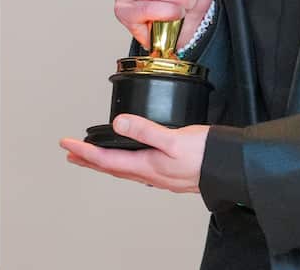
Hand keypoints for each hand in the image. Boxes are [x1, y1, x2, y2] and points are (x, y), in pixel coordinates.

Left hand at [60, 115, 207, 192]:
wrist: (232, 167)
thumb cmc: (207, 155)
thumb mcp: (174, 138)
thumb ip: (146, 130)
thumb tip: (118, 123)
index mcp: (147, 166)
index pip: (106, 159)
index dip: (84, 151)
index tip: (67, 144)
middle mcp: (150, 174)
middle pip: (111, 168)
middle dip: (88, 161)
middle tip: (70, 155)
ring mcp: (160, 176)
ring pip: (124, 170)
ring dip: (104, 163)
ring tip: (92, 159)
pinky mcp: (170, 173)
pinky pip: (138, 170)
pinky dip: (124, 164)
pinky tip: (129, 162)